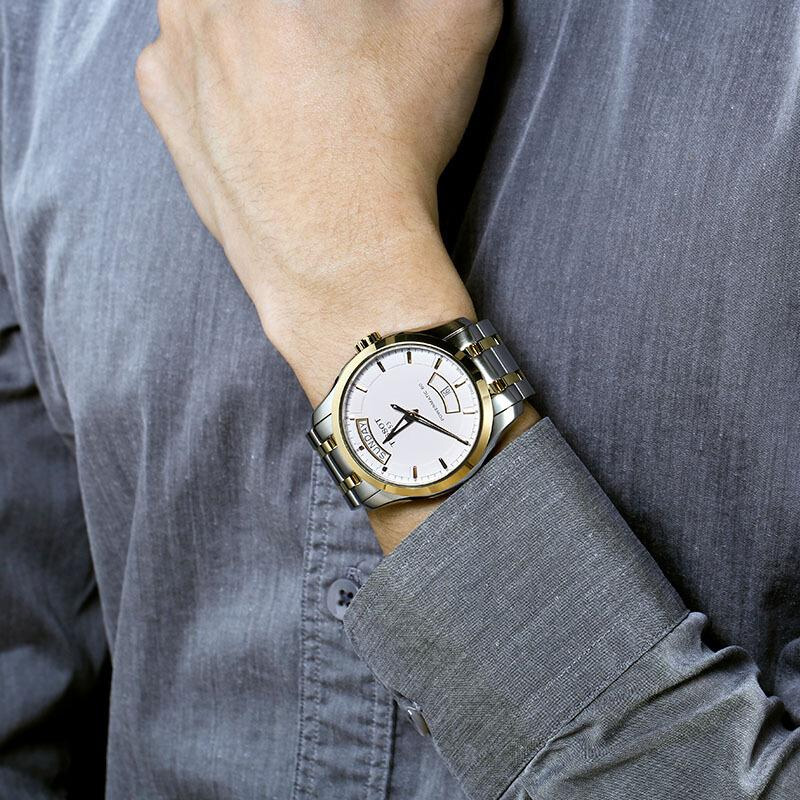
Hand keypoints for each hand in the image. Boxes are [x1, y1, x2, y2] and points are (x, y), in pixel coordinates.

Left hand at [135, 0, 537, 554]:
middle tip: (338, 45)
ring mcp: (174, 38)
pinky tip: (269, 106)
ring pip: (216, 4)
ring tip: (305, 72)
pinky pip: (187, 52)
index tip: (359, 25)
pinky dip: (222, 65)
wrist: (340, 255)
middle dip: (310, 18)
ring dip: (257, 19)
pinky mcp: (160, 94)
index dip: (350, 10)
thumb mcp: (457, 21)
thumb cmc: (392, 147)